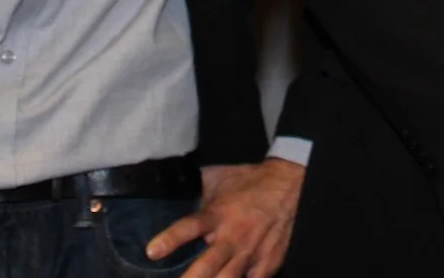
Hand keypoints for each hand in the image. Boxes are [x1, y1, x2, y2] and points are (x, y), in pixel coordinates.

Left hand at [145, 159, 302, 277]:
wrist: (291, 182)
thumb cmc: (251, 180)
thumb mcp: (221, 177)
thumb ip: (196, 187)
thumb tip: (170, 186)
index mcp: (218, 214)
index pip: (190, 227)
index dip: (171, 239)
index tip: (152, 251)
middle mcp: (233, 236)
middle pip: (207, 266)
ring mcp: (251, 252)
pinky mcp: (268, 263)